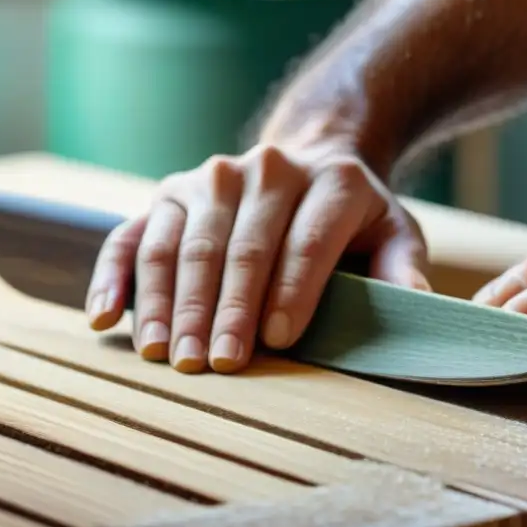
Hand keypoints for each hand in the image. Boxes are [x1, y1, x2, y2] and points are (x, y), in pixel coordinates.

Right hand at [83, 143, 429, 373]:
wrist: (306, 162)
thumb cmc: (349, 218)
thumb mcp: (394, 232)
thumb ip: (404, 267)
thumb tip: (422, 306)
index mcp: (329, 179)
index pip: (306, 239)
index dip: (292, 289)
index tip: (279, 341)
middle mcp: (263, 169)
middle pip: (237, 245)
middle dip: (223, 309)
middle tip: (214, 364)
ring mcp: (206, 179)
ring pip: (181, 242)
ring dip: (170, 302)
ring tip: (166, 355)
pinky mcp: (167, 195)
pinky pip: (132, 235)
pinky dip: (114, 275)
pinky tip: (104, 317)